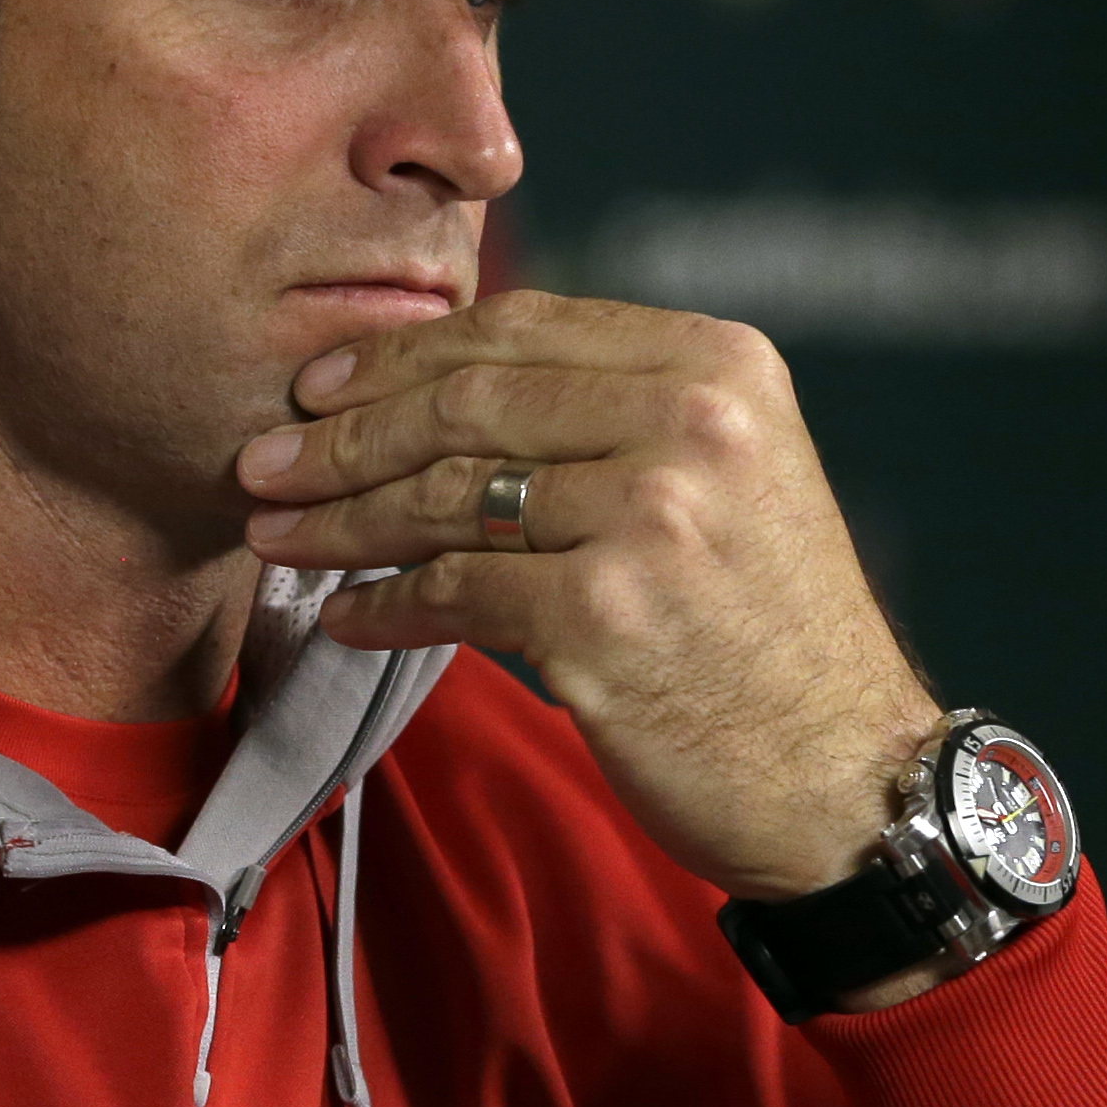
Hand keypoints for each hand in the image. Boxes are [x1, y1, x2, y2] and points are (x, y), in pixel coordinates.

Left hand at [237, 290, 939, 902]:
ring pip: (448, 497)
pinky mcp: (603, 616)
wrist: (846, 778)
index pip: (522, 328)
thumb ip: (619, 415)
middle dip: (343, 435)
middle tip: (260, 461)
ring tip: (275, 534)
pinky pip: (451, 595)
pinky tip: (342, 615)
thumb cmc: (769, 636)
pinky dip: (383, 605)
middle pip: (469, 405)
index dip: (402, 352)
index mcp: (717, 365)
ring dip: (341, 520)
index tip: (319, 384)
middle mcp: (691, 423)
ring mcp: (649, 516)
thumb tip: (447, 389)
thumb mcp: (731, 479)